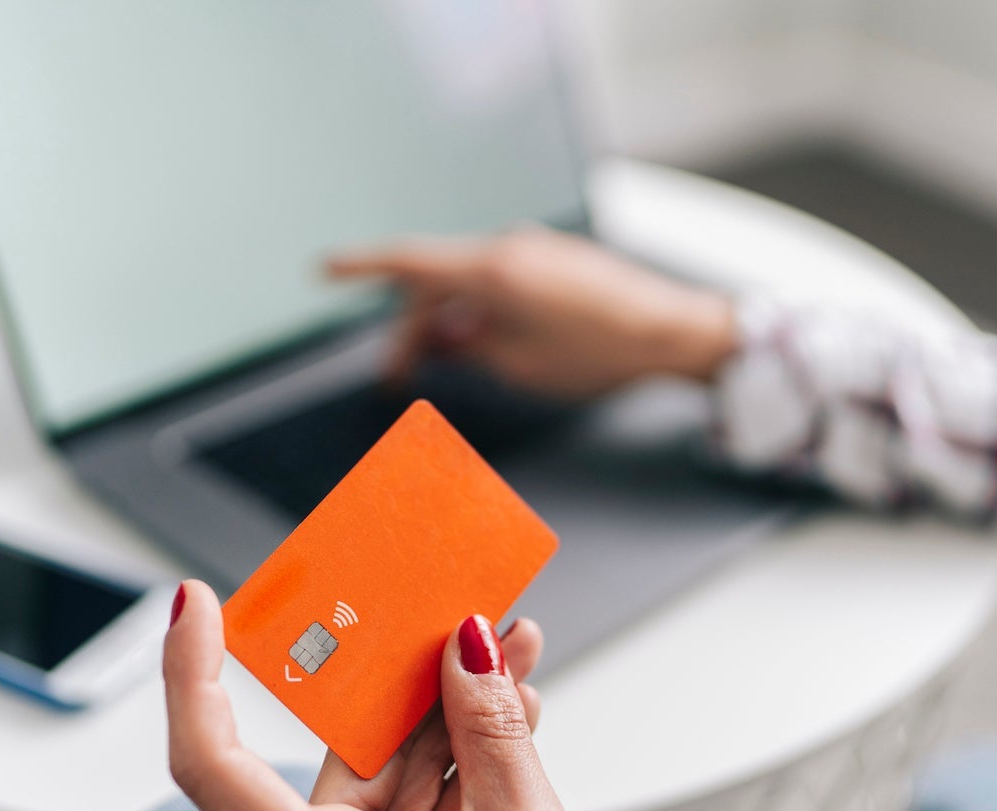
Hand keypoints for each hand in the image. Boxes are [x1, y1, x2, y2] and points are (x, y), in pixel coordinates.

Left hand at [163, 581, 636, 810]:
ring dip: (452, 724)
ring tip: (515, 659)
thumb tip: (470, 643)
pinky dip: (456, 774)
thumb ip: (492, 732)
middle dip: (415, 683)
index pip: (211, 763)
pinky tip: (508, 722)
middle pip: (341, 756)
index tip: (195, 603)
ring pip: (386, 781)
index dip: (192, 673)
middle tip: (469, 616)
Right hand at [328, 226, 736, 398]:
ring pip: (466, 283)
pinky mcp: (553, 259)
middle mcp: (508, 248)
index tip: (324, 271)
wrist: (672, 330)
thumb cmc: (600, 352)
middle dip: (410, 328)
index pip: (408, 261)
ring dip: (448, 321)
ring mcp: (533, 249)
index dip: (360, 267)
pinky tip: (485, 344)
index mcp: (492, 271)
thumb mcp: (520, 367)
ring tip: (447, 364)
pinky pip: (498, 280)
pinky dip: (479, 310)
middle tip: (394, 377)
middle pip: (435, 282)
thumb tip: (444, 339)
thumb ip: (470, 349)